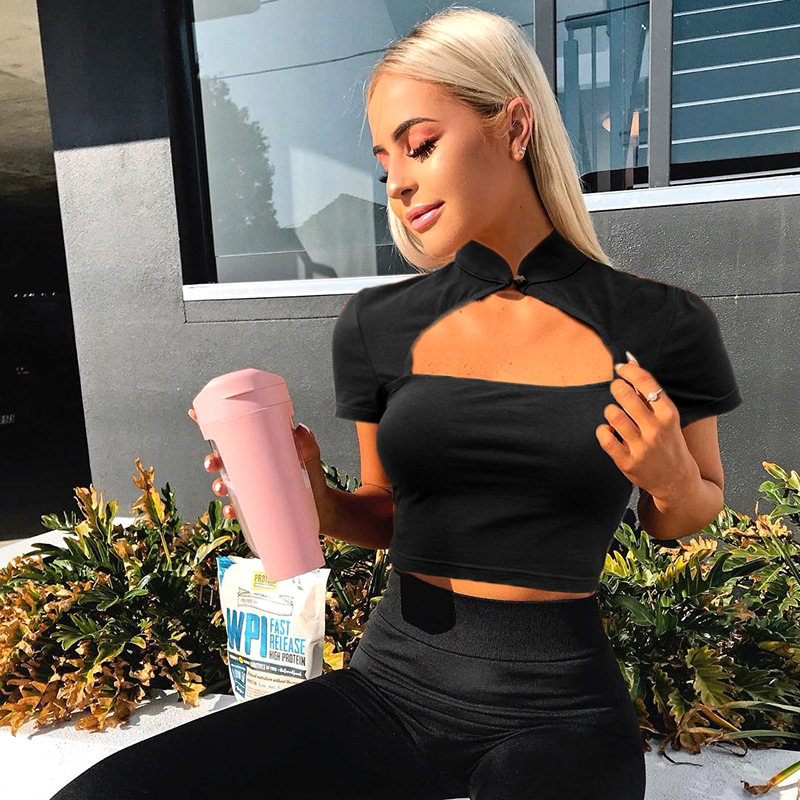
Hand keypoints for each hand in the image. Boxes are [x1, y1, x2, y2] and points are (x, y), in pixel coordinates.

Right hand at [187, 409, 329, 524]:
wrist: (322, 507)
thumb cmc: (312, 476)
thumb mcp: (310, 455)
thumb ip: (307, 442)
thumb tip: (300, 429)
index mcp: (258, 449)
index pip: (232, 434)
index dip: (210, 423)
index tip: (194, 413)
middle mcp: (250, 467)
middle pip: (222, 460)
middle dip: (210, 460)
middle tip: (212, 463)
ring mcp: (251, 487)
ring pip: (224, 484)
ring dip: (216, 486)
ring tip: (221, 487)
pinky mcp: (255, 507)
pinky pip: (236, 509)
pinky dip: (230, 511)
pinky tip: (231, 511)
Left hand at [594, 352, 696, 502]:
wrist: (677, 480)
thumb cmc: (668, 441)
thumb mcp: (665, 416)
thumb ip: (647, 391)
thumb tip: (629, 359)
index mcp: (669, 415)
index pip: (646, 382)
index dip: (629, 370)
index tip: (620, 368)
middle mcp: (657, 430)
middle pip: (625, 395)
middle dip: (617, 388)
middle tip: (616, 390)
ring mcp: (642, 447)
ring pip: (613, 414)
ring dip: (610, 411)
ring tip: (615, 415)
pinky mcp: (628, 462)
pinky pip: (605, 437)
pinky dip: (603, 431)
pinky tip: (610, 431)